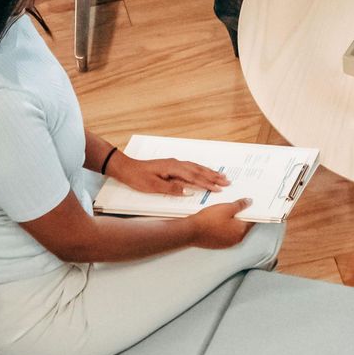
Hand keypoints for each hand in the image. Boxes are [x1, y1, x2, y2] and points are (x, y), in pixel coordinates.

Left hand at [111, 154, 230, 196]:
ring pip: (197, 167)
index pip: (194, 177)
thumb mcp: (153, 186)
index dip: (207, 183)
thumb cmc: (138, 178)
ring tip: (221, 176)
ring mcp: (175, 163)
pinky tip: (205, 171)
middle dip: (214, 177)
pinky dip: (201, 169)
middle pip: (199, 170)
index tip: (218, 189)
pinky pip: (191, 166)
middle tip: (226, 182)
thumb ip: (171, 188)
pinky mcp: (172, 165)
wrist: (126, 168)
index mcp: (173, 168)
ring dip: (210, 172)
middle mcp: (177, 164)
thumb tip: (187, 191)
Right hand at [189, 200, 253, 248]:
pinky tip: (218, 219)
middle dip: (240, 215)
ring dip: (231, 221)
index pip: (252, 220)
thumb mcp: (227, 208)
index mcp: (241, 231)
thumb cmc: (207, 221)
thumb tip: (248, 202)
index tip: (250, 206)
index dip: (251, 211)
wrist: (190, 231)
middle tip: (236, 206)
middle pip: (243, 225)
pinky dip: (224, 226)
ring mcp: (226, 243)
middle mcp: (235, 239)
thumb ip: (240, 205)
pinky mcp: (217, 243)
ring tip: (225, 212)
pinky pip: (225, 233)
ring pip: (233, 229)